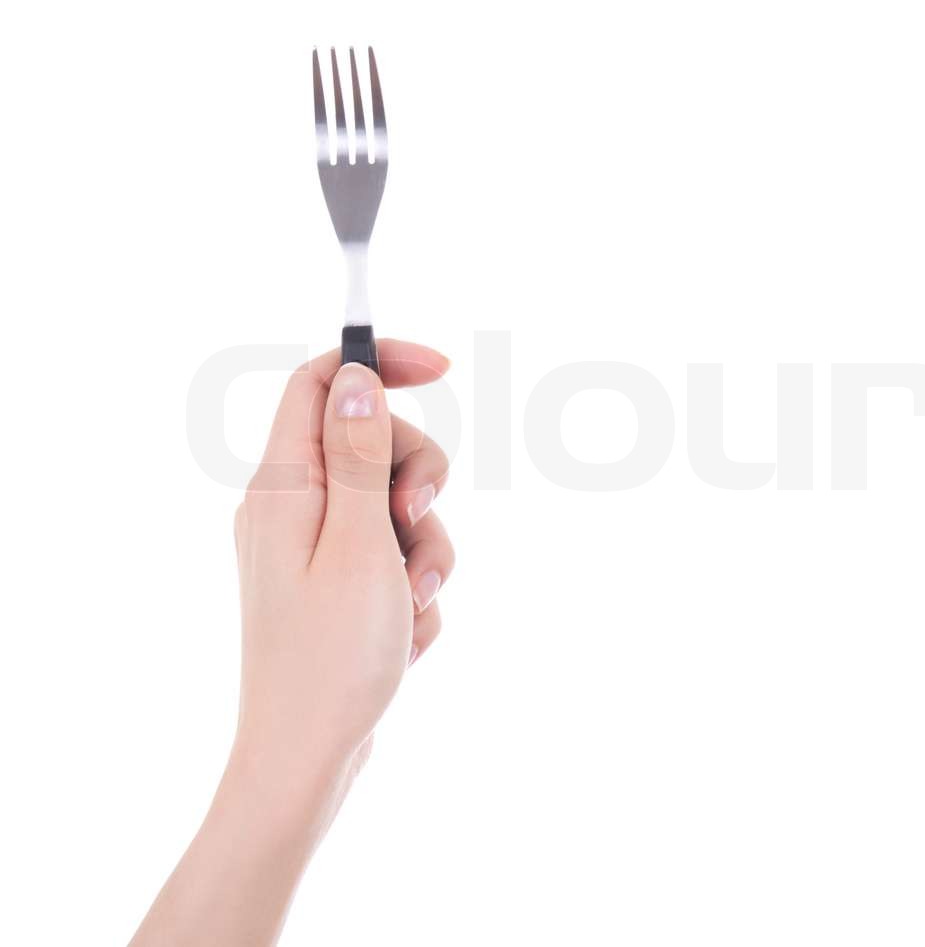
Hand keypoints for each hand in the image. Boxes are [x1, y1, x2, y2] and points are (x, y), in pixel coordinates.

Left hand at [132, 339, 453, 946]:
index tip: (442, 368)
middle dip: (421, 478)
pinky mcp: (336, 588)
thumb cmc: (330, 659)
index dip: (379, 362)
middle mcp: (291, 509)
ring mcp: (314, 550)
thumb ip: (358, 455)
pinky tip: (404, 633)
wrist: (309, 760)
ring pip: (397, 506)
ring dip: (427, 548)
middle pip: (374, 442)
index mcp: (283, 487)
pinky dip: (414, 589)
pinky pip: (396, 558)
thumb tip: (354, 374)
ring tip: (413, 603)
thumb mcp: (360, 544)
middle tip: (421, 524)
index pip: (322, 382)